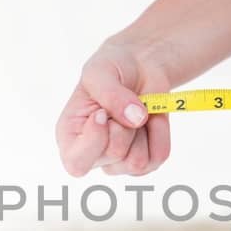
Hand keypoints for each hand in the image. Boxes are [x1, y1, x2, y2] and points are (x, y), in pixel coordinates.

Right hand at [55, 43, 172, 176]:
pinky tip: (151, 117)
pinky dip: (160, 131)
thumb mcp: (101, 72)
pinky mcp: (145, 162)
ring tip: (135, 109)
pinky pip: (159, 155)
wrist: (139, 67)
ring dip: (142, 129)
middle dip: (124, 124)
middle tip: (121, 103)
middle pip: (115, 153)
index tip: (101, 112)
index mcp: (69, 137)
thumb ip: (112, 95)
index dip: (94, 140)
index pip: (77, 163)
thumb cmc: (111, 69)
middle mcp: (92, 155)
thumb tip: (136, 119)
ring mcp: (118, 162)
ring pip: (138, 161)